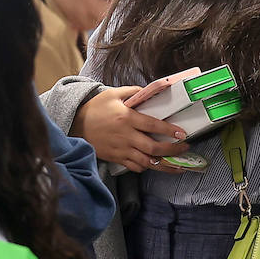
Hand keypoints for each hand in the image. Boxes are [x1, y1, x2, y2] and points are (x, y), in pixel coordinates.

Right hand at [73, 85, 189, 172]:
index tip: (183, 134)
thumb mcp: (113, 94)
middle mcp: (125, 135)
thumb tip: (150, 91)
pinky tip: (155, 165)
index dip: (169, 130)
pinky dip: (146, 167)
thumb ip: (133, 92)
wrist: (74, 124)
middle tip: (185, 149)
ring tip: (177, 166)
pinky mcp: (115, 158)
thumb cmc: (95, 108)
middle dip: (172, 150)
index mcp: (127, 118)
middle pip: (153, 147)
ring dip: (164, 165)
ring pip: (146, 161)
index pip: (153, 125)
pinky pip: (134, 166)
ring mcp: (121, 149)